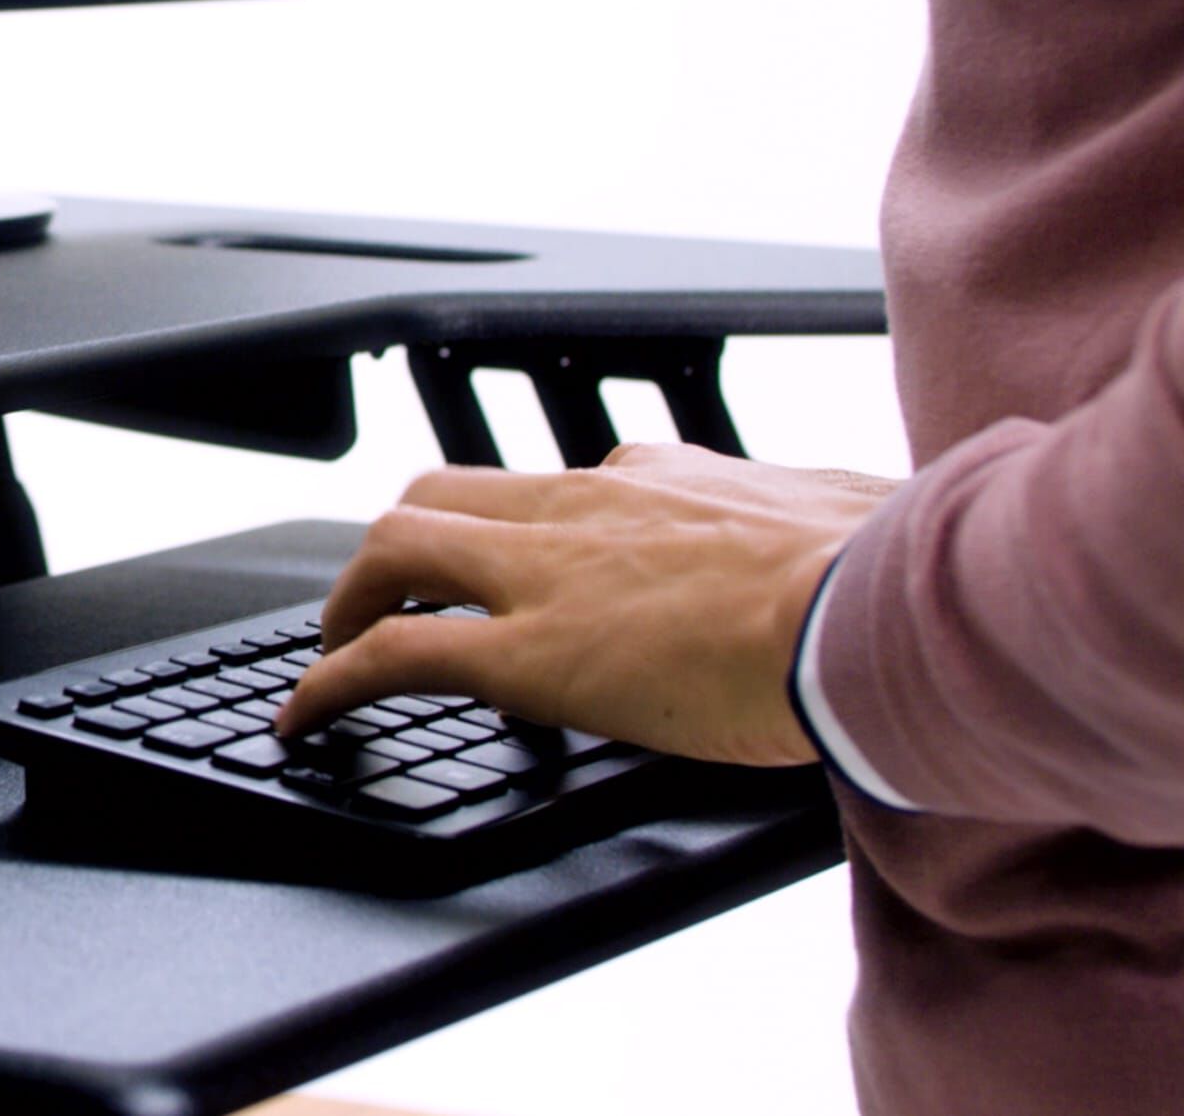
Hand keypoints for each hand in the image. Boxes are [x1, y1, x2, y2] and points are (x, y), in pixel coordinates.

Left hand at [276, 444, 899, 766]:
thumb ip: (813, 524)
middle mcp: (584, 506)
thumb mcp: (843, 517)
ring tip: (331, 649)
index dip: (510, 531)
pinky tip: (304, 716)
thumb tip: (855, 527)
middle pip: (444, 495)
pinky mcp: (529, 652)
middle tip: (379, 595)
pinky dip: (331, 682)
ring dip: (349, 598)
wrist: (886, 606)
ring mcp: (547, 574)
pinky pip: (394, 656)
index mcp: (656, 479)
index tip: (510, 564)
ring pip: (396, 548)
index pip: (550, 487)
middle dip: (397, 545)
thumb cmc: (891, 570)